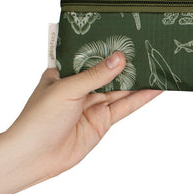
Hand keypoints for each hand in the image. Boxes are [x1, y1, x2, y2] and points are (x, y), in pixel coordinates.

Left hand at [6, 51, 162, 177]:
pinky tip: (154, 89)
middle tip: (149, 49)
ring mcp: (92, 105)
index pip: (90, 55)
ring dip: (138, 80)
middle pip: (108, 72)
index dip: (107, 47)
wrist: (34, 157)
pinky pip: (124, 107)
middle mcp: (80, 87)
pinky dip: (139, 99)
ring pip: (120, 89)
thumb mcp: (66, 89)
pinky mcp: (102, 122)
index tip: (127, 35)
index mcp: (64, 73)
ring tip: (158, 66)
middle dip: (127, 63)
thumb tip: (119, 58)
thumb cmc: (39, 119)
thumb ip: (95, 75)